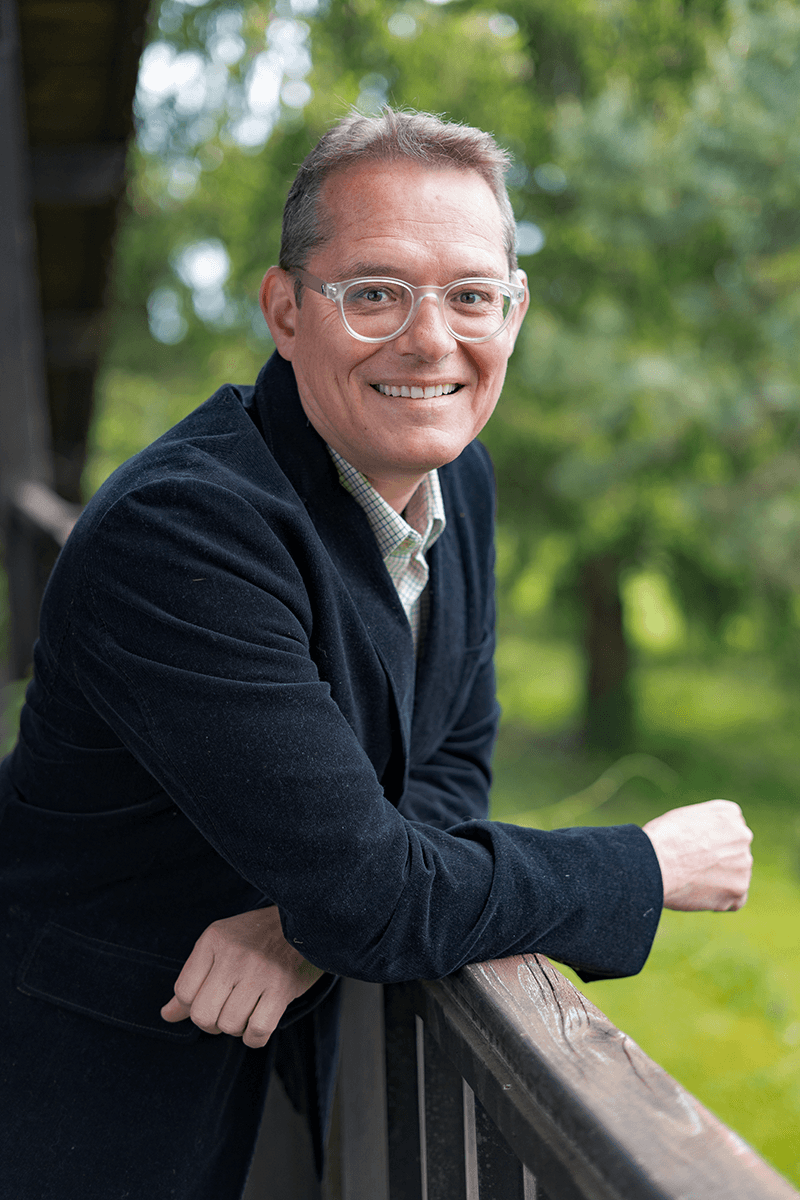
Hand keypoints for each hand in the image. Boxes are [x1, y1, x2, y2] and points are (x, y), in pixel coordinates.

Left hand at [161, 906, 322, 1047]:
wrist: (304, 921)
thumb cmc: (257, 937)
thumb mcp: (220, 945)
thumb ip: (193, 979)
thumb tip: (167, 1015)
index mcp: (214, 939)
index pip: (184, 992)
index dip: (192, 1005)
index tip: (209, 998)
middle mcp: (234, 955)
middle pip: (203, 1014)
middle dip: (211, 1023)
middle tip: (225, 1011)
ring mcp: (259, 971)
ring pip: (229, 1025)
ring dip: (235, 1028)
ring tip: (245, 1011)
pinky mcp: (282, 988)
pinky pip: (257, 1031)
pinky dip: (254, 1037)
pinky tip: (257, 1025)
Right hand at [643, 799, 752, 911]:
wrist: (656, 862)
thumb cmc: (661, 838)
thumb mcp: (685, 818)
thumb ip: (706, 827)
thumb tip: (710, 845)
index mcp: (730, 813)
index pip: (727, 831)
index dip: (707, 842)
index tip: (690, 847)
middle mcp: (744, 836)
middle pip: (733, 853)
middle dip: (716, 861)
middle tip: (689, 865)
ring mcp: (744, 864)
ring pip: (734, 876)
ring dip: (717, 880)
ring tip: (690, 879)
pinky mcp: (738, 890)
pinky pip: (735, 899)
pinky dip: (720, 899)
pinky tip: (699, 893)